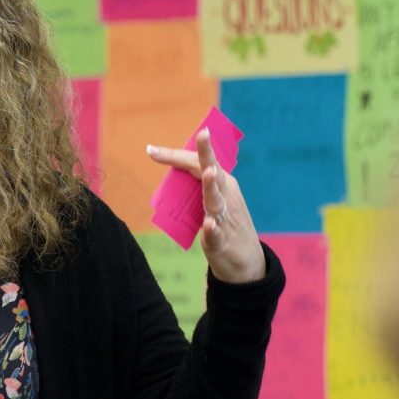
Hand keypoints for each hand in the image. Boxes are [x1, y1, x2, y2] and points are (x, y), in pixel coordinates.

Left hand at [147, 129, 264, 283]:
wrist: (247, 264)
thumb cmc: (225, 227)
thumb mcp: (212, 203)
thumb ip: (195, 188)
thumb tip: (172, 172)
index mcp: (221, 185)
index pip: (197, 164)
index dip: (175, 156)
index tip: (151, 149)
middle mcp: (226, 197)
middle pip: (212, 172)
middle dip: (206, 153)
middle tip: (203, 134)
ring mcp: (225, 219)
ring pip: (217, 200)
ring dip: (212, 186)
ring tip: (209, 172)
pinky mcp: (222, 241)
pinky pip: (216, 233)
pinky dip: (212, 228)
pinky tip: (209, 224)